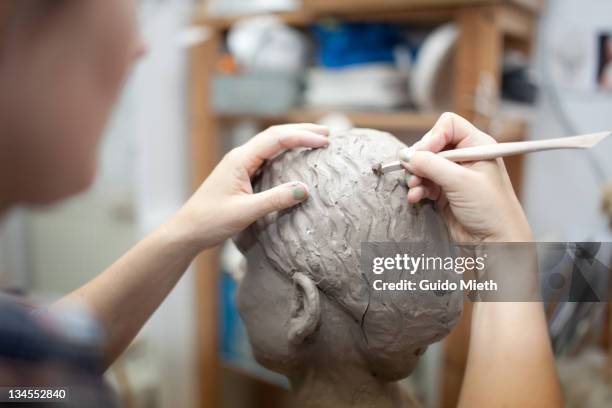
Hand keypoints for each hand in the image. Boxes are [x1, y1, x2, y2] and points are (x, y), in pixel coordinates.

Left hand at [168, 124, 328, 252]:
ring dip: (294, 140)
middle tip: (328, 135)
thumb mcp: (245, 212)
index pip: (275, 139)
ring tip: (317, 140)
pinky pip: (267, 158)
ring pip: (271, 144)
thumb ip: (275, 200)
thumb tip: (305, 189)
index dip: (301, 137)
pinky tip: (296, 158)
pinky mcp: (242, 176)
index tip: (324, 142)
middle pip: (274, 135)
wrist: (187, 231)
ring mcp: (240, 165)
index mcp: (240, 159)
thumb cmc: (210, 221)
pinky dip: (285, 153)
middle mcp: (240, 157)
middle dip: (301, 132)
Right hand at [400, 112, 531, 241]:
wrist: (495, 243)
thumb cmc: (491, 210)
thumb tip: (406, 155)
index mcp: (477, 146)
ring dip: (416, 176)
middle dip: (420, 159)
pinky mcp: (445, 192)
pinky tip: (416, 198)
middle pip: (432, 145)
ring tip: (414, 187)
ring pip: (424, 165)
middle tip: (412, 172)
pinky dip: (417, 189)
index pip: (448, 126)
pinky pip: (424, 183)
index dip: (433, 136)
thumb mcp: (460, 181)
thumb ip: (431, 165)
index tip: (424, 153)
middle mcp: (465, 157)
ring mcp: (454, 175)